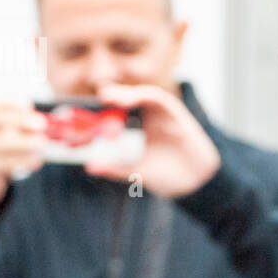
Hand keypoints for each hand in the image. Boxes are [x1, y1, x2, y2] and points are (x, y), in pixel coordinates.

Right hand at [0, 101, 47, 205]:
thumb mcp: (8, 139)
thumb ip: (22, 130)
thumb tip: (44, 126)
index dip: (10, 102)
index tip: (28, 105)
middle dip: (20, 120)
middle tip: (41, 125)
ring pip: (0, 142)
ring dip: (24, 142)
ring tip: (42, 144)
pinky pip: (1, 162)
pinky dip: (20, 161)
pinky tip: (35, 161)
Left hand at [84, 83, 220, 197]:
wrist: (196, 184)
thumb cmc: (168, 176)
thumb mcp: (136, 171)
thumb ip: (115, 167)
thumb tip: (89, 166)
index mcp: (137, 129)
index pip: (116, 113)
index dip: (100, 108)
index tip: (82, 109)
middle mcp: (148, 118)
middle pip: (127, 99)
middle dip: (111, 96)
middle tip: (95, 98)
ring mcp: (162, 114)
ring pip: (141, 95)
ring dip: (126, 93)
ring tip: (109, 96)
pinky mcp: (176, 113)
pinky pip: (159, 99)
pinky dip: (144, 96)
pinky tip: (132, 99)